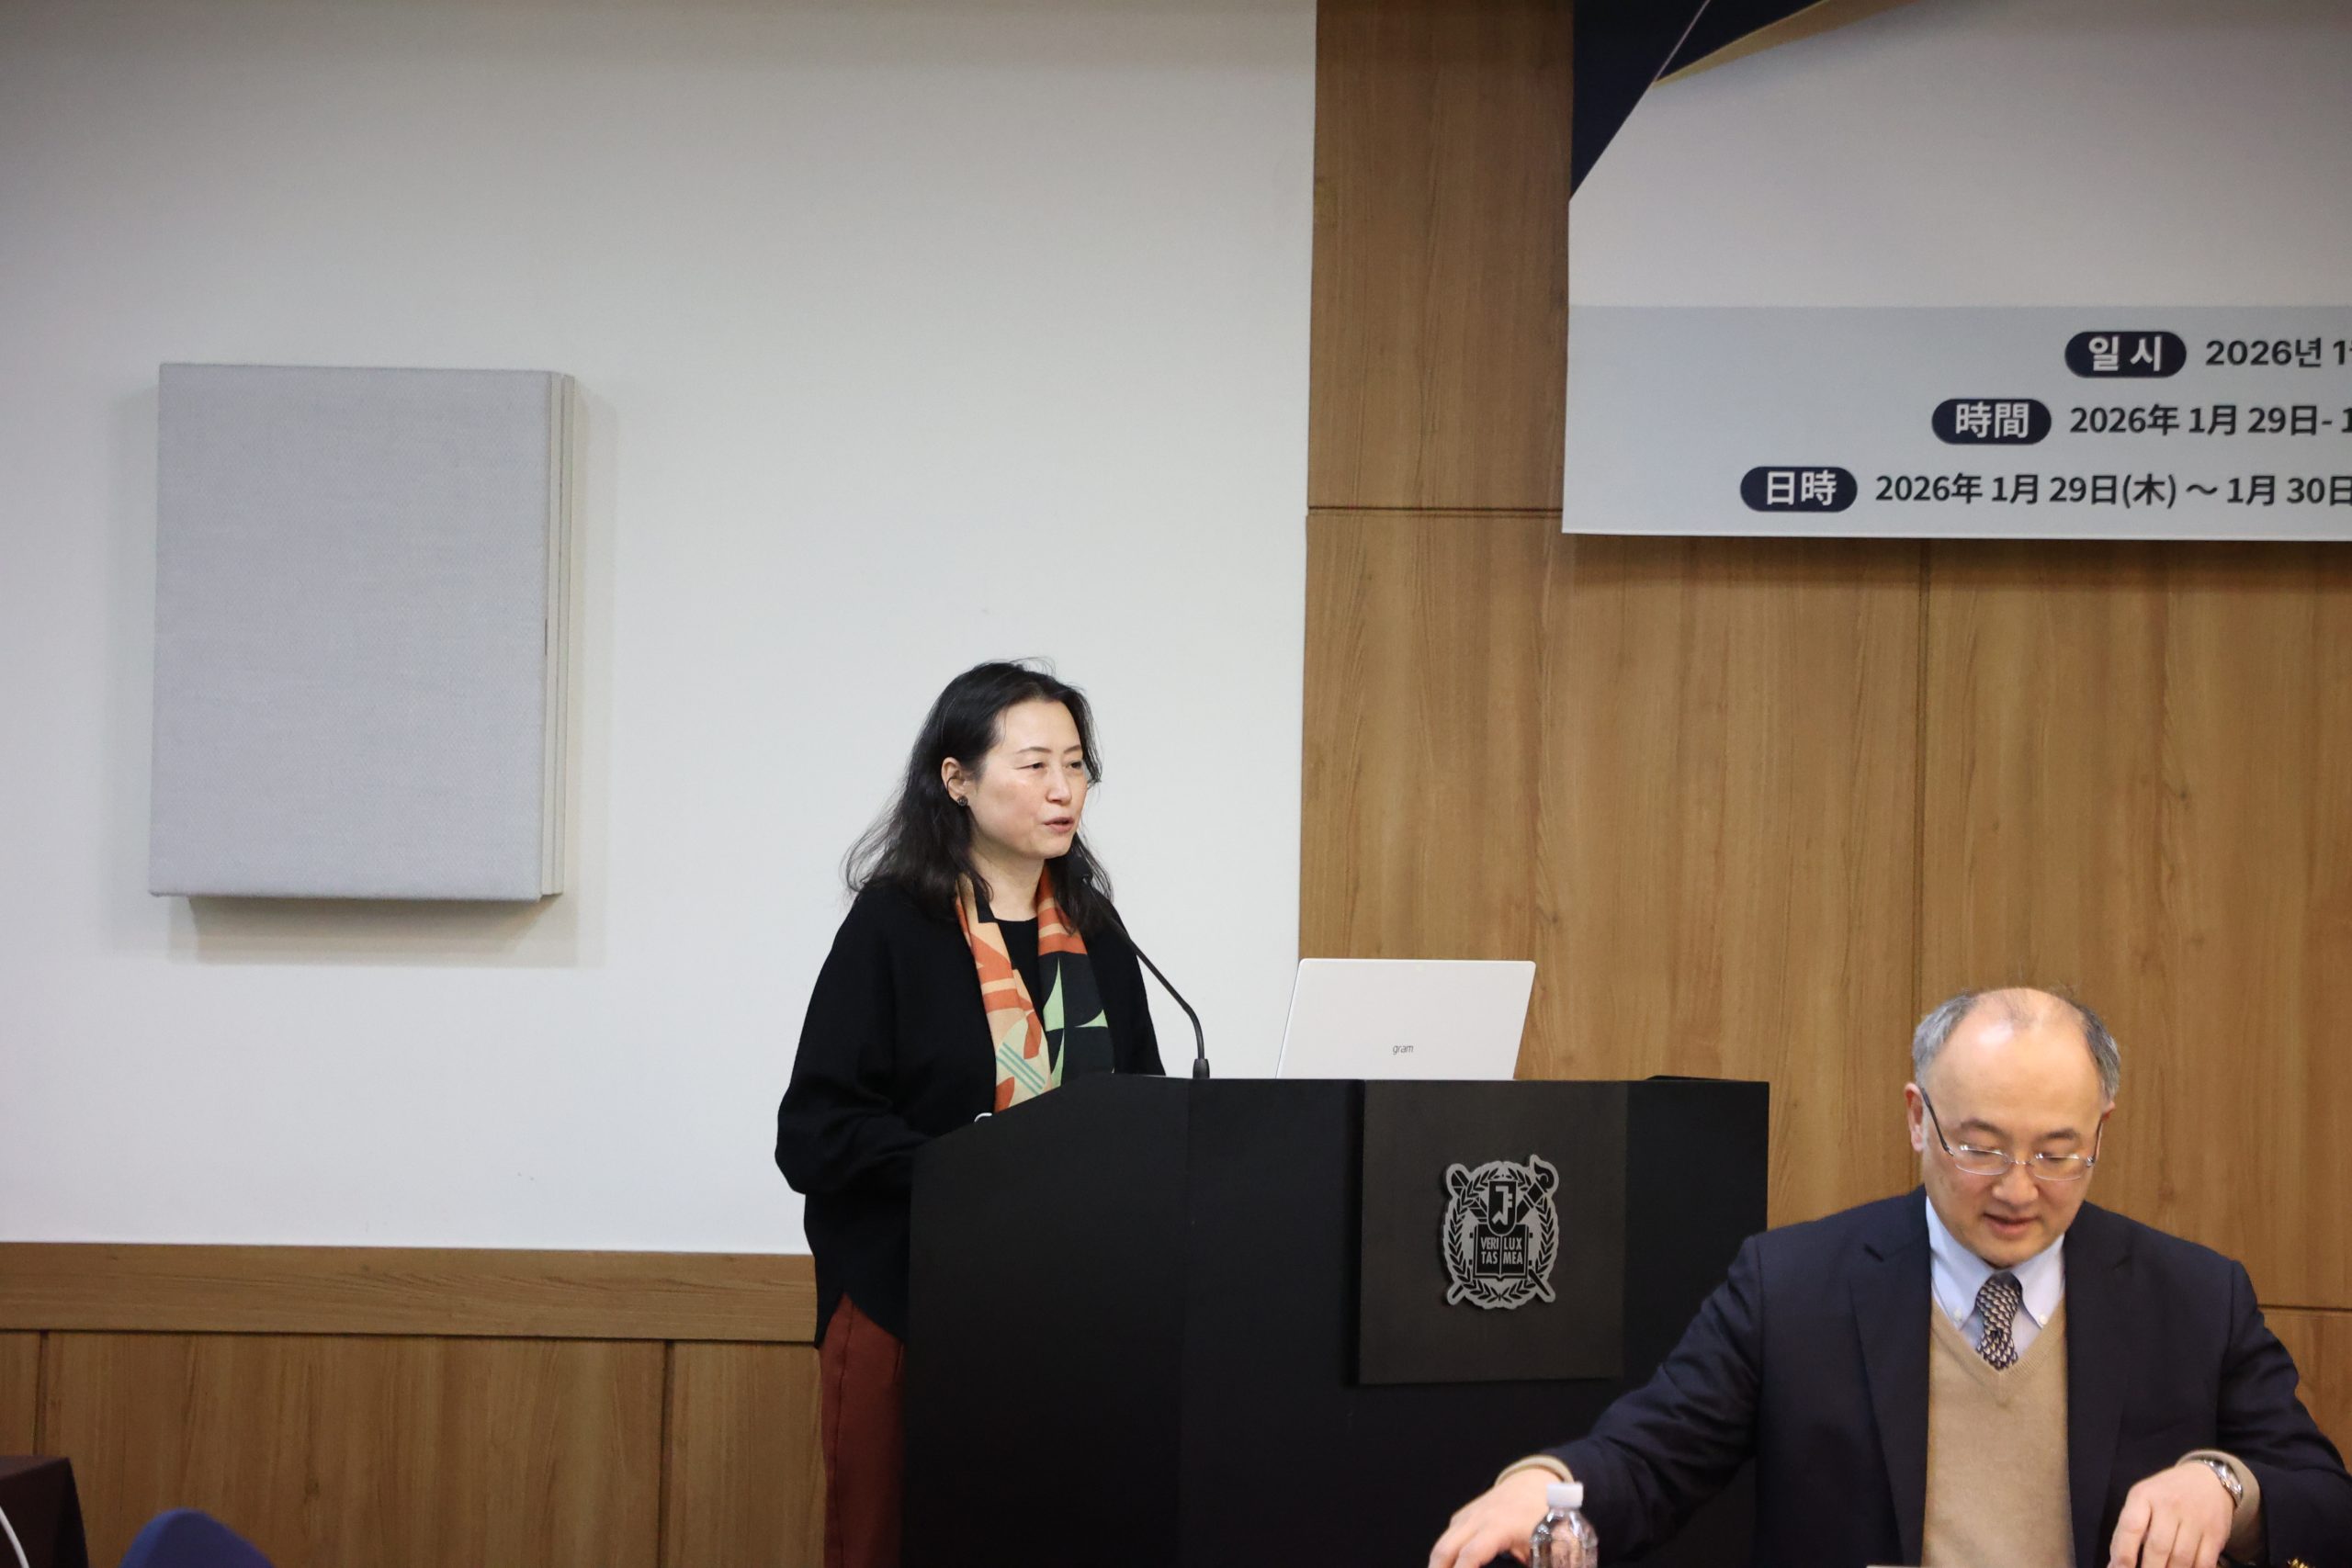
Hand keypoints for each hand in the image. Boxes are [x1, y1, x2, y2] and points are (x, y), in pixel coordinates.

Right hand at [1428, 1467, 1555, 1567]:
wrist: (1530, 1485)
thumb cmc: (1538, 1516)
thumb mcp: (1543, 1545)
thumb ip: (1536, 1563)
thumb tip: (1543, 1566)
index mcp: (1499, 1526)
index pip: (1471, 1554)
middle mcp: (1477, 1519)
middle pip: (1444, 1550)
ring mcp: (1467, 1515)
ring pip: (1442, 1544)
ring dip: (1439, 1564)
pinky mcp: (1463, 1516)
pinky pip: (1448, 1537)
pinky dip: (1446, 1555)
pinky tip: (1453, 1566)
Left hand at [2107, 1461, 2235, 1567]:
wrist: (2207, 1480)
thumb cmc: (2165, 1494)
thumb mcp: (2141, 1500)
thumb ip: (2127, 1531)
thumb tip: (2115, 1565)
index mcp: (2144, 1495)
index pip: (2131, 1527)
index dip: (2124, 1553)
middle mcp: (2170, 1505)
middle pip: (2158, 1547)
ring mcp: (2196, 1519)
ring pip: (2181, 1559)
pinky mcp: (2216, 1534)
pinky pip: (2204, 1563)